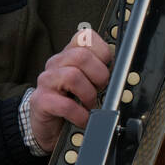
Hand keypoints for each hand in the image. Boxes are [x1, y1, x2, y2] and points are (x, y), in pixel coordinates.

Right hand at [29, 29, 113, 152]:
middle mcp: (56, 64)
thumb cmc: (70, 103)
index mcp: (69, 56)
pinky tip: (83, 118)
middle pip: (81, 56)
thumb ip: (100, 74)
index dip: (102, 52)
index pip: (85, 37)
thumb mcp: (87, 84)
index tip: (106, 67)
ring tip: (90, 105)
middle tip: (100, 89)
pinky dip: (80, 114)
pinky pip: (65, 104)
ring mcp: (47, 82)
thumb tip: (123, 74)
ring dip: (88, 94)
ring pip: (73, 76)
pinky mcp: (41, 101)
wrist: (48, 126)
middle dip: (99, 75)